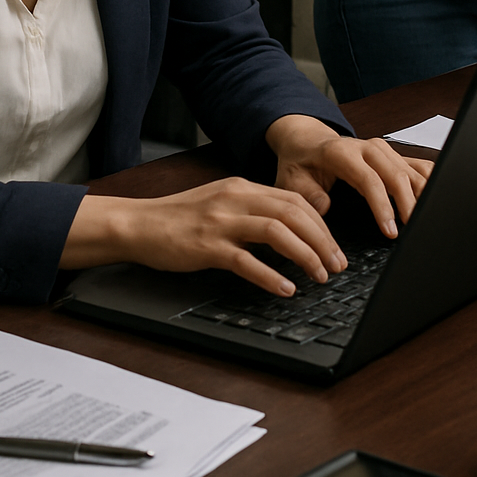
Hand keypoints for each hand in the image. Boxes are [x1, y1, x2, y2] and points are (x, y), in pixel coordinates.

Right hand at [60, 177, 352, 296]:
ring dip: (305, 255)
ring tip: (319, 276)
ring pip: (277, 232)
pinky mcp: (207, 246)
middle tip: (337, 265)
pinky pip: (247, 260)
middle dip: (322, 240)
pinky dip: (271, 276)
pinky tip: (285, 289)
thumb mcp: (220, 202)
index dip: (321, 225)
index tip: (334, 247)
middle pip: (293, 213)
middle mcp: (235, 199)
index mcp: (242, 187)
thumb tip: (290, 228)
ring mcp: (221, 222)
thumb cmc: (179, 218)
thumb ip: (251, 209)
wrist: (139, 224)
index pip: (294, 199)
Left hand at [266, 115, 431, 238]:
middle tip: (414, 230)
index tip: (390, 230)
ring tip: (428, 219)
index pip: (369, 179)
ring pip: (410, 169)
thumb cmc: (301, 162)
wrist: (307, 140)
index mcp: (341, 152)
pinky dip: (430, 179)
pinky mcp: (391, 153)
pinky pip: (416, 164)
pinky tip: (437, 195)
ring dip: (422, 194)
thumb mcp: (291, 179)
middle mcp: (366, 146)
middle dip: (409, 203)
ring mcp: (382, 148)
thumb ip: (307, 193)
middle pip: (396, 174)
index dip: (382, 205)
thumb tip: (325, 207)